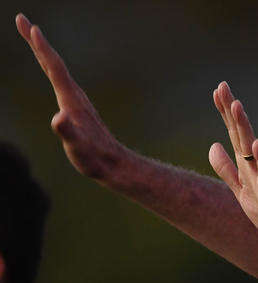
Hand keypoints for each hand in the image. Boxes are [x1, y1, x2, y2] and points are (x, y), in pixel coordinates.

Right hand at [16, 13, 125, 179]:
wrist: (114, 164)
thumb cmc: (94, 158)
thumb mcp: (77, 147)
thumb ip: (67, 132)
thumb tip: (58, 118)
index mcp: (71, 99)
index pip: (54, 67)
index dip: (41, 47)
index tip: (30, 26)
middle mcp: (75, 96)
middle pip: (53, 63)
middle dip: (36, 42)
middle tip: (21, 19)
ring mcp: (77, 101)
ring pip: (57, 70)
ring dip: (43, 51)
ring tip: (32, 37)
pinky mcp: (78, 108)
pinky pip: (60, 80)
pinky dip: (50, 67)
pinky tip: (50, 68)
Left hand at [209, 82, 257, 260]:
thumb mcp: (240, 190)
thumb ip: (226, 169)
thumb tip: (212, 145)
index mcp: (247, 166)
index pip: (234, 134)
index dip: (225, 113)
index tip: (218, 90)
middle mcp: (256, 167)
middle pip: (241, 134)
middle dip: (231, 111)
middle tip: (222, 86)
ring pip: (252, 149)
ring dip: (244, 127)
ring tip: (236, 106)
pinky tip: (256, 143)